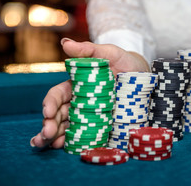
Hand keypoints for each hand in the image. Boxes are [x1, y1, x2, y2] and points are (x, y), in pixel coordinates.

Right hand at [30, 38, 149, 148]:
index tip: (48, 112)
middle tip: (46, 134)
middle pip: (59, 114)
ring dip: (54, 137)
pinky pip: (84, 135)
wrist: (144, 76)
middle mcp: (80, 102)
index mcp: (77, 85)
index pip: (58, 95)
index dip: (50, 103)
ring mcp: (90, 115)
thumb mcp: (109, 53)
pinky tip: (63, 148)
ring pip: (67, 127)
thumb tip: (64, 43)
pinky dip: (72, 142)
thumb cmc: (125, 62)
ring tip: (46, 144)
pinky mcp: (101, 125)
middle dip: (49, 124)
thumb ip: (89, 50)